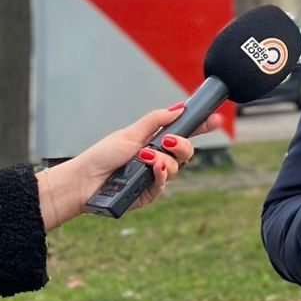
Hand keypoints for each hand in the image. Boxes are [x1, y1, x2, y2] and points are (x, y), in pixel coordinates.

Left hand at [37, 103, 222, 229]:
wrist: (84, 181)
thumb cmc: (102, 156)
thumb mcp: (130, 133)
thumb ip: (156, 120)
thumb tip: (180, 108)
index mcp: (154, 141)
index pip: (183, 132)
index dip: (201, 126)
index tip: (216, 118)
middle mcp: (158, 158)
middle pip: (186, 151)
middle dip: (182, 145)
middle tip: (168, 141)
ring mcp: (155, 176)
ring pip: (178, 167)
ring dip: (164, 159)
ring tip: (144, 157)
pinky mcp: (150, 192)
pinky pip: (165, 182)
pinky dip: (161, 173)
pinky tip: (152, 168)